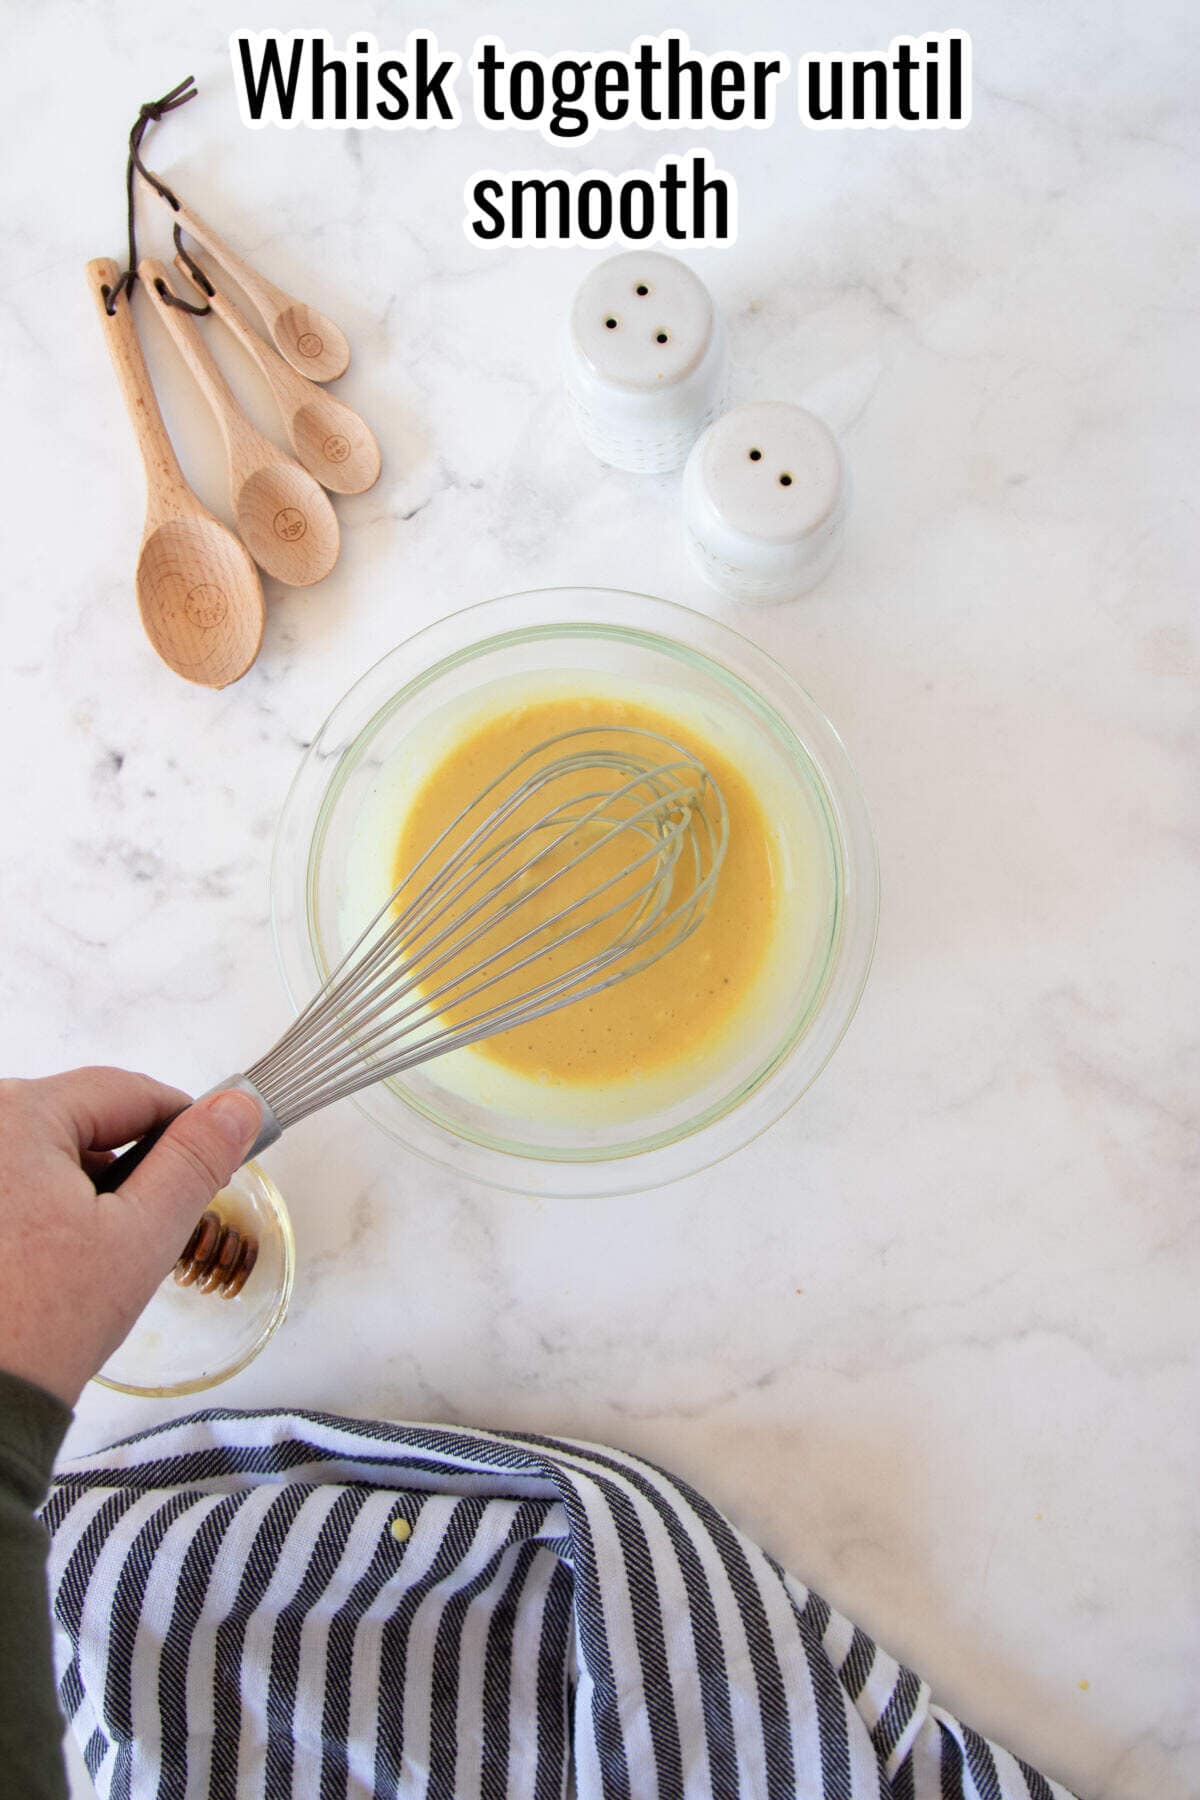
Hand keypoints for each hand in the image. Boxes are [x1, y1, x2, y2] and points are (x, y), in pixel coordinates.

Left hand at [0, 1068, 260, 1406]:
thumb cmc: (42, 1322)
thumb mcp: (141, 1235)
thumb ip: (194, 1160)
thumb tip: (236, 1106)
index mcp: (17, 1115)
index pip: (128, 1091)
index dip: (183, 1123)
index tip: (212, 1156)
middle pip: (85, 1119)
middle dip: (129, 1164)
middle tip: (148, 1224)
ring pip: (50, 1150)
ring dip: (87, 1186)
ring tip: (98, 1251)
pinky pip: (17, 1176)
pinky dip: (46, 1203)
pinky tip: (57, 1255)